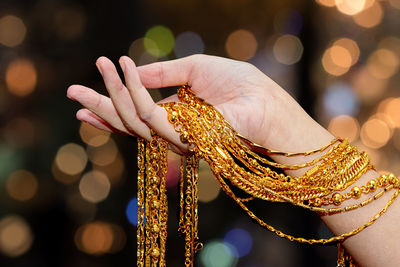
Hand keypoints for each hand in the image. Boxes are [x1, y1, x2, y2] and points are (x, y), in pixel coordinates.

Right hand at [67, 54, 332, 154]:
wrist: (264, 99)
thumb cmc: (237, 84)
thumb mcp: (194, 69)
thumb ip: (163, 74)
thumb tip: (134, 72)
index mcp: (173, 116)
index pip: (134, 116)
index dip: (109, 106)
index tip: (84, 96)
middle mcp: (171, 131)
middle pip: (127, 124)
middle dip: (99, 106)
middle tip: (73, 90)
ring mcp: (176, 138)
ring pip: (133, 121)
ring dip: (114, 92)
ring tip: (103, 65)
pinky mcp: (184, 139)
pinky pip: (151, 116)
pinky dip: (136, 92)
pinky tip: (127, 70)